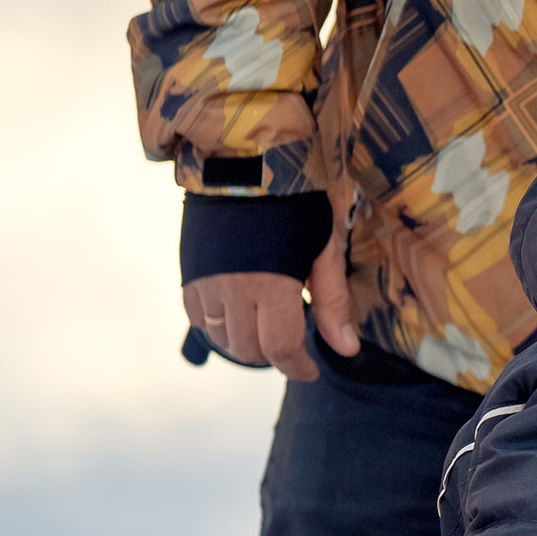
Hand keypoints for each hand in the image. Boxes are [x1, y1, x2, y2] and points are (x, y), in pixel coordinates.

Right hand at [182, 216, 356, 381]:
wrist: (244, 165)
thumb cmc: (294, 205)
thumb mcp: (325, 250)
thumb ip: (333, 302)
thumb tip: (346, 349)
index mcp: (272, 284)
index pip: (280, 348)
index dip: (297, 367)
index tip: (310, 370)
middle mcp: (234, 289)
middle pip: (249, 349)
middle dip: (274, 355)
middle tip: (292, 342)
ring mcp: (207, 283)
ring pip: (221, 338)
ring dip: (245, 343)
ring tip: (266, 327)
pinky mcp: (190, 274)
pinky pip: (199, 319)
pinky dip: (219, 327)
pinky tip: (239, 314)